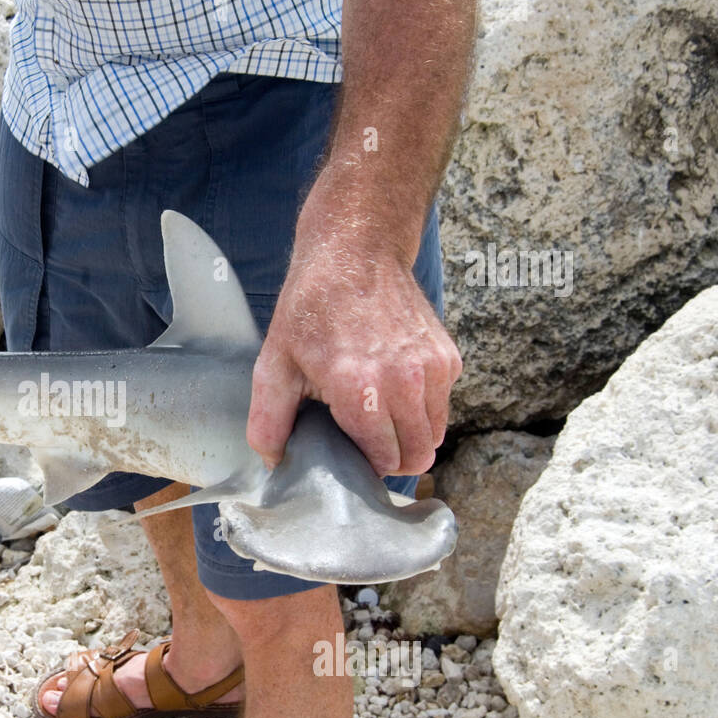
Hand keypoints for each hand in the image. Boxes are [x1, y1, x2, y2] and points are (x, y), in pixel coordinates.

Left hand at [246, 202, 461, 476]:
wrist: (357, 251)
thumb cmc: (311, 307)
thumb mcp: (274, 363)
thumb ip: (269, 420)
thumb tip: (272, 463)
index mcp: (359, 387)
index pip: (382, 460)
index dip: (364, 465)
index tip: (347, 453)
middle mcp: (404, 380)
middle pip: (415, 456)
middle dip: (390, 459)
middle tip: (363, 442)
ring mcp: (431, 368)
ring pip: (434, 436)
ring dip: (409, 436)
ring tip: (377, 415)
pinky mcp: (447, 357)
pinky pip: (442, 406)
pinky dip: (422, 409)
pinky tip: (392, 388)